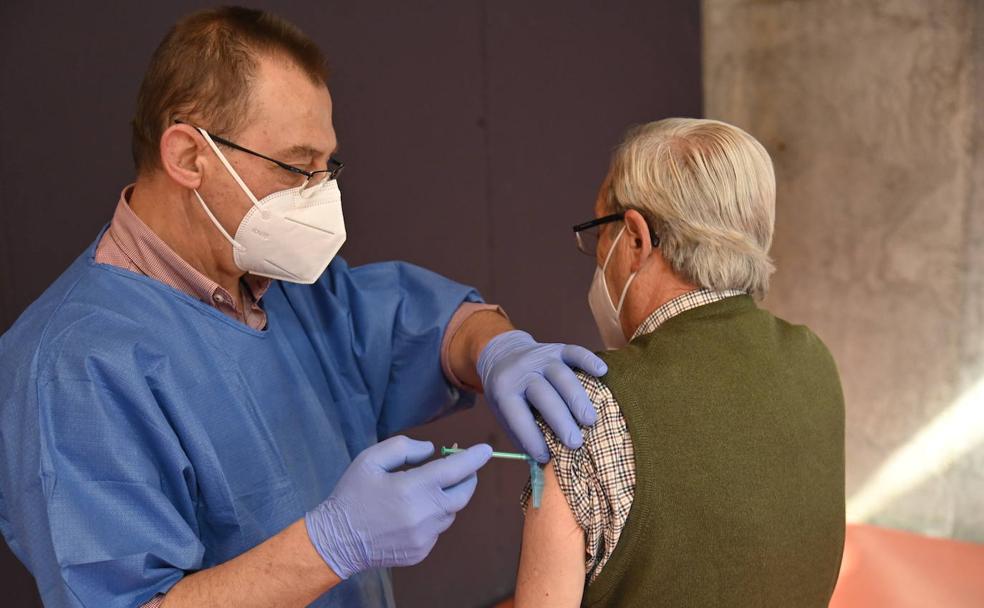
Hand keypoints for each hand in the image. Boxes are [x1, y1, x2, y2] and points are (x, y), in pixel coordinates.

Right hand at [305, 436, 492, 578]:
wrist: (337, 539)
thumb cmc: (353, 494)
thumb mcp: (370, 459)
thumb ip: (404, 448)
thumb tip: (432, 451)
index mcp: (412, 488)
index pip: (456, 470)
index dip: (474, 458)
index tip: (487, 449)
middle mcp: (424, 514)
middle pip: (464, 493)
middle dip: (467, 477)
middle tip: (459, 467)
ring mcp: (425, 536)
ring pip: (451, 512)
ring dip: (446, 498)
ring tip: (422, 491)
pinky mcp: (422, 551)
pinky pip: (438, 529)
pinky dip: (432, 516)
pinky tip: (410, 513)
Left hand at [477, 330, 607, 462]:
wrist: (502, 352)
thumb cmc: (508, 393)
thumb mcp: (502, 412)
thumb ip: (520, 434)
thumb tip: (543, 463)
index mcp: (504, 390)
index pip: (518, 416)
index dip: (531, 437)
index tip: (546, 456)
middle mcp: (522, 371)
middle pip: (544, 395)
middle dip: (560, 420)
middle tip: (575, 443)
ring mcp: (541, 357)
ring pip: (562, 376)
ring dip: (578, 399)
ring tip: (590, 420)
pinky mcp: (557, 348)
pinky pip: (574, 352)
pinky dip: (589, 360)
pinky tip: (602, 372)